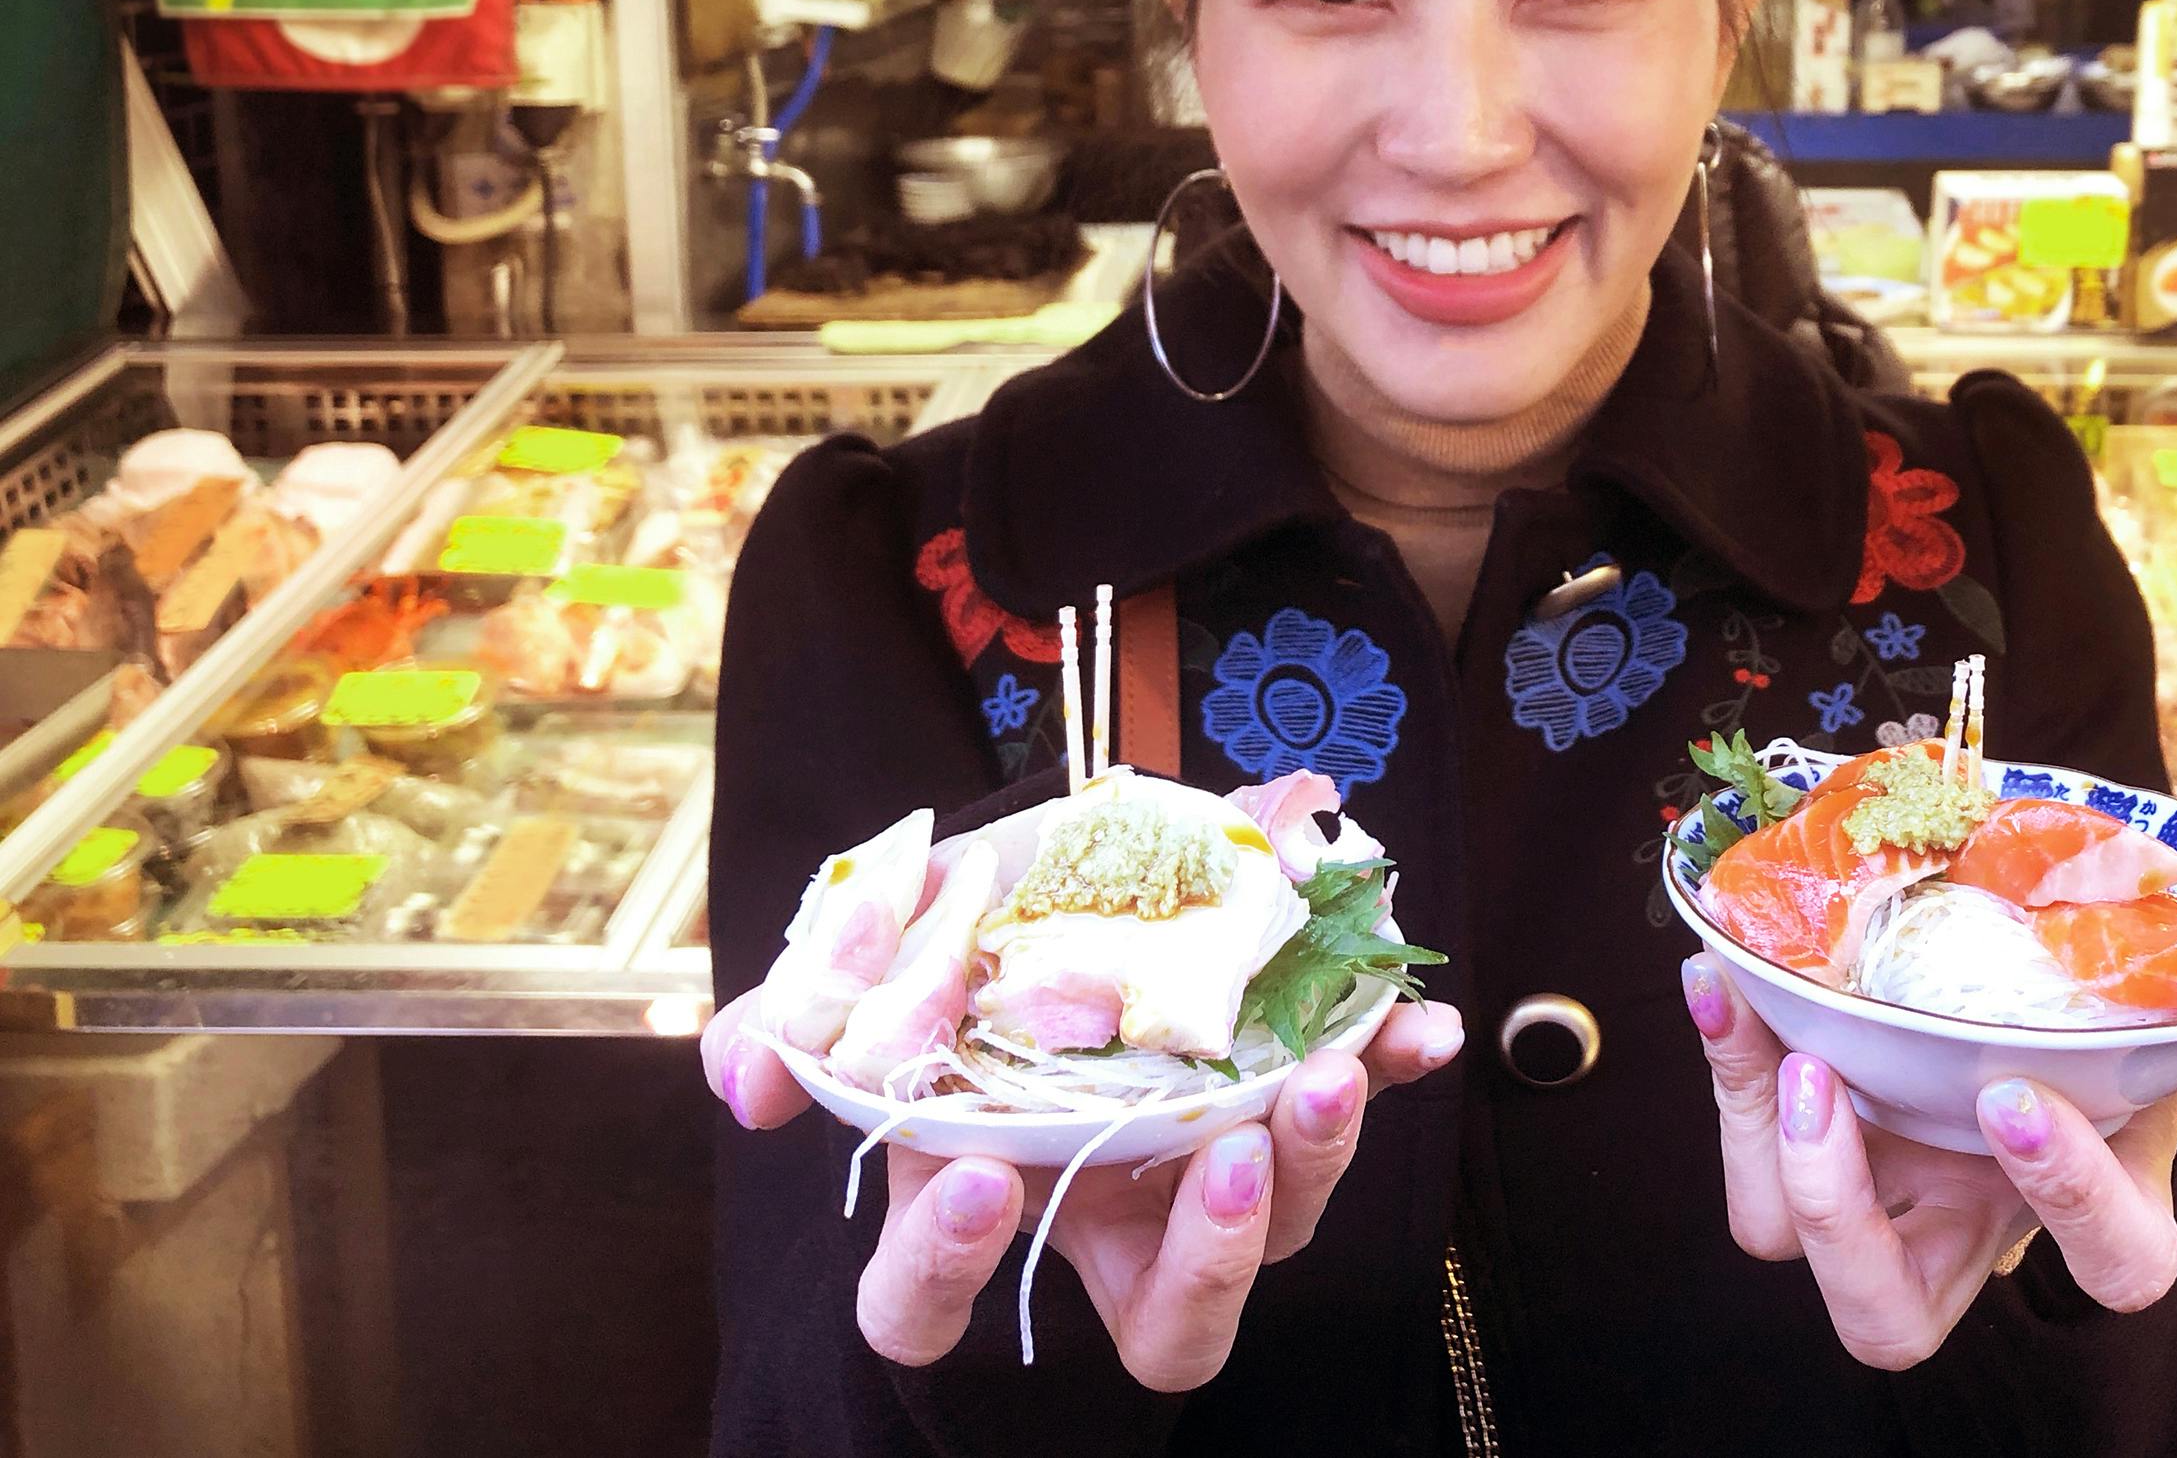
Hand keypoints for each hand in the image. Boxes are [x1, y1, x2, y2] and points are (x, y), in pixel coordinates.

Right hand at [700, 834, 1464, 1385]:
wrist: (1050, 859)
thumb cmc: (947, 936)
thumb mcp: (860, 961)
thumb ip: (794, 1021)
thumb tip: (750, 1085)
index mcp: (977, 1201)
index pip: (928, 1312)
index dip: (947, 1271)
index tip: (985, 1180)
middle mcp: (1103, 1218)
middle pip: (1166, 1322)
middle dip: (1207, 1259)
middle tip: (1223, 1151)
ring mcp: (1204, 1169)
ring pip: (1276, 1233)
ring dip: (1314, 1160)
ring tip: (1323, 1071)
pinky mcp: (1285, 1092)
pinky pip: (1350, 1108)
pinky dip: (1389, 1069)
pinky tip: (1420, 1032)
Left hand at [1683, 954, 2176, 1370]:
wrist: (2032, 905)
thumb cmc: (2122, 977)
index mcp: (2095, 1203)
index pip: (2113, 1270)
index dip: (2069, 1201)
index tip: (2019, 1093)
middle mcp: (1969, 1220)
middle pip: (1888, 1324)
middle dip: (1845, 1223)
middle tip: (1836, 1085)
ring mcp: (1876, 1181)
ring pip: (1779, 1235)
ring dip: (1761, 1139)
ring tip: (1772, 1030)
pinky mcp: (1801, 1121)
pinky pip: (1740, 1139)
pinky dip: (1724, 1063)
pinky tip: (1723, 978)